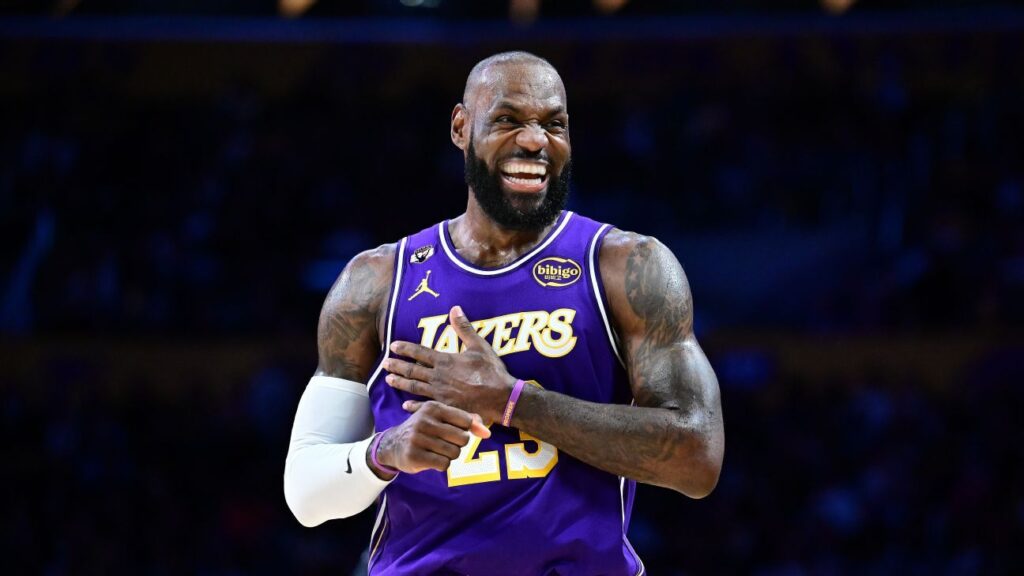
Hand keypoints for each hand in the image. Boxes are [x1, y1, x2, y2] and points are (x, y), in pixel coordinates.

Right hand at [372, 400, 490, 476]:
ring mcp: (418, 438)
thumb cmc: (424, 430)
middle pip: (463, 438)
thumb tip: (487, 433)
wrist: (393, 444)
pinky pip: (444, 464)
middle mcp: (424, 420)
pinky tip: (432, 459)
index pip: (465, 421)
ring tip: (437, 451)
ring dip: (450, 456)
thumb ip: (466, 421)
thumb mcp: (441, 419)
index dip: (465, 430)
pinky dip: (442, 465)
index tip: (455, 432)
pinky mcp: (414, 455)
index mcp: (433, 407)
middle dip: (458, 445)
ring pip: (454, 453)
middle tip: (444, 443)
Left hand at [383, 306, 516, 423]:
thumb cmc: (491, 371)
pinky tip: (405, 406)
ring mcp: (440, 393)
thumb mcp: (479, 345)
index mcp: (445, 361)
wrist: (500, 397)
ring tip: (388, 380)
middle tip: (384, 364)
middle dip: (397, 365)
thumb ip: (464, 328)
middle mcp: (438, 377)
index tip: (393, 346)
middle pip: (412, 370)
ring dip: (401, 383)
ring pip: (415, 387)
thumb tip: (455, 308)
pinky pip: (425, 406)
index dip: (405, 348)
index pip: (419, 352)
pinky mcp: (446, 407)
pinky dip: (414, 406)